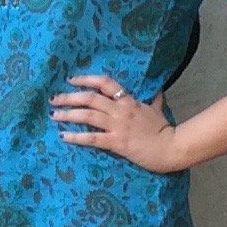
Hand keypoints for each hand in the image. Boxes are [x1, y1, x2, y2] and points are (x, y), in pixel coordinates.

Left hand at [52, 75, 177, 172]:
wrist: (172, 148)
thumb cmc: (165, 130)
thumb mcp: (158, 109)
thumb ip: (154, 99)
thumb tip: (158, 89)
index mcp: (129, 101)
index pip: (105, 83)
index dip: (86, 79)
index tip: (71, 79)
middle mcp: (120, 110)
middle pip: (90, 98)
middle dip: (69, 97)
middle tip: (53, 99)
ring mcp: (118, 126)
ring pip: (87, 116)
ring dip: (68, 114)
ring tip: (54, 115)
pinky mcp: (117, 142)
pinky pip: (92, 138)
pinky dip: (76, 137)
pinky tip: (63, 136)